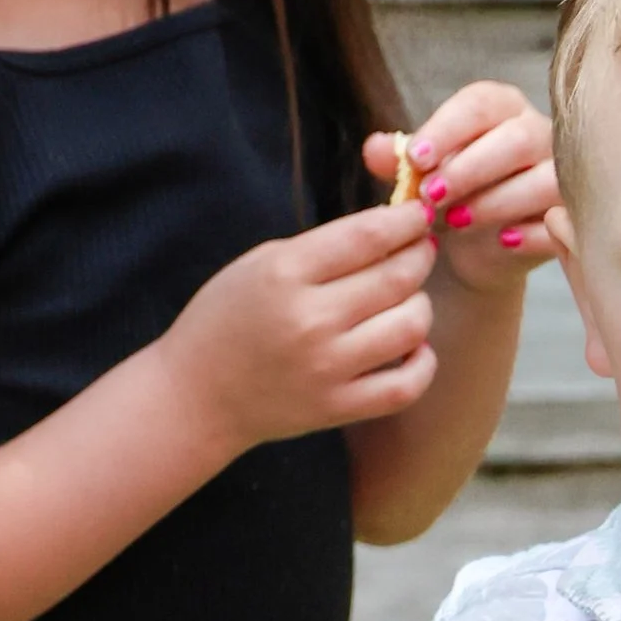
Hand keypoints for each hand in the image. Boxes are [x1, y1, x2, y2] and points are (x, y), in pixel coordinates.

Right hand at [163, 202, 437, 456]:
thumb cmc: (227, 320)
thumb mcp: (260, 264)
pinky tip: (412, 347)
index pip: (367, 235)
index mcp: (286, 274)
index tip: (418, 213)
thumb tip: (387, 231)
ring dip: (421, 305)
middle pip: (397, 277)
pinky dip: (422, 362)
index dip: (405, 220)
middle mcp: (311, 320)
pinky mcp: (338, 408)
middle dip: (420, 255)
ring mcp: (328, 368)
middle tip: (420, 249)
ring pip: (411, 326)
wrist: (198, 396)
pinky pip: (406, 385)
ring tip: (409, 299)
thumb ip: (321, 249)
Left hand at [375, 82, 561, 294]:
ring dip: (497, 201)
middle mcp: (538, 134)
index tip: (415, 159)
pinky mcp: (570, 217)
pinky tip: (503, 243)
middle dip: (469, 168)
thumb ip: (398, 162)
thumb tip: (374, 148)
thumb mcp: (421, 177)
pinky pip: (560, 222)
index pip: (479, 103)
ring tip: (457, 222)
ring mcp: (561, 175)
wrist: (479, 248)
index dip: (446, 129)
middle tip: (430, 196)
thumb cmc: (452, 196)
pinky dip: (531, 234)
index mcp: (500, 109)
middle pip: (516, 139)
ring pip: (545, 180)